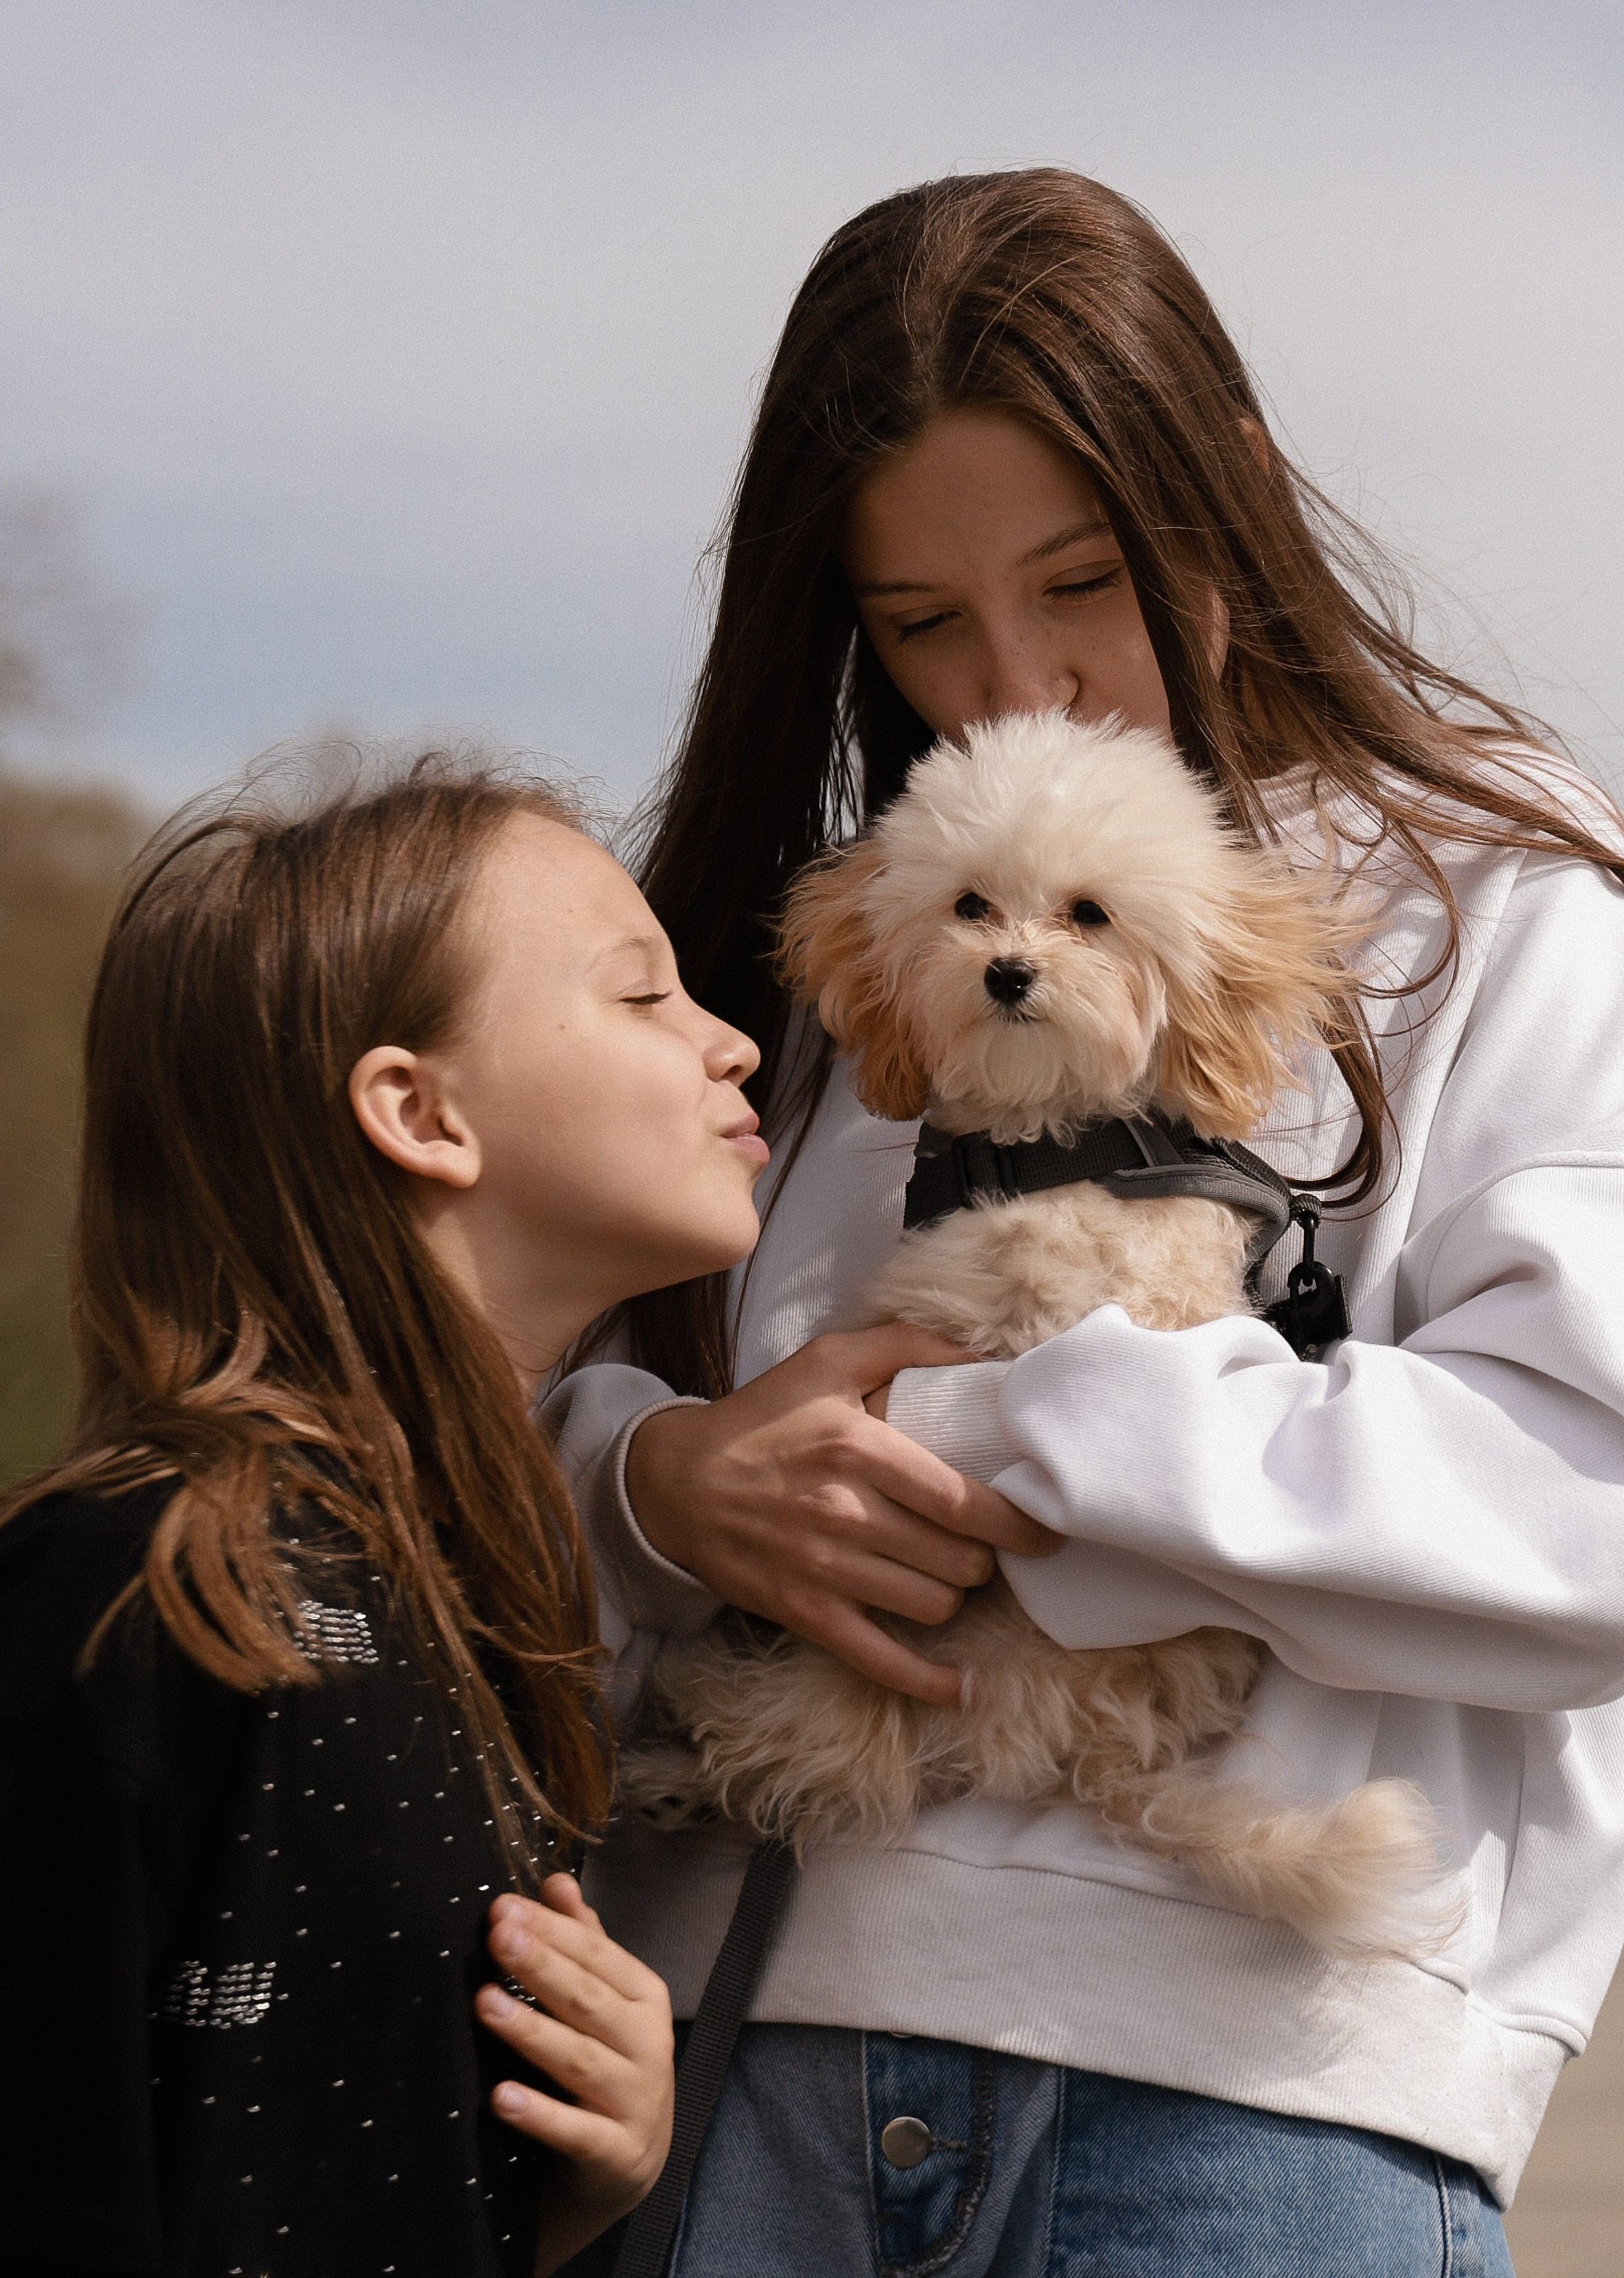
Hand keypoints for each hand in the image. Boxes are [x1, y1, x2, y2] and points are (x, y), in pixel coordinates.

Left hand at [476, 1875, 673, 2275]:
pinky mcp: (616, 2154)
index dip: (551, 1930)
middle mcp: (648, 2044)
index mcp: (644, 1998)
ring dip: (531, 2031)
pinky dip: (539, 2115)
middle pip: (586, 2000)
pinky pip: (574, 2132)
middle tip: (497, 1938)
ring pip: (579, 2061)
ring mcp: (635, 2101)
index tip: (502, 1908)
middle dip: (540, 1966)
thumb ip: (583, 1942)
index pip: (596, 1955)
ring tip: (486, 2004)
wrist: (628, 2162)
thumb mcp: (605, 2000)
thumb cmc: (609, 2062)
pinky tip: (501, 2097)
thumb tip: (556, 1881)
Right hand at [625, 1324, 1060, 1704]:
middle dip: (983, 1557)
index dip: (1018, 1524)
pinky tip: (965, 1687)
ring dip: (954, 1595)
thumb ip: (906, 1342)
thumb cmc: (762, 1417)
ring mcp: (825, 1569)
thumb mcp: (828, 1360)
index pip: (964, 1502)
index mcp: (859, 1448)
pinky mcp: (806, 1613)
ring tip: (950, 1575)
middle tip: (980, 1544)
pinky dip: (930, 1682)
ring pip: (933, 1606)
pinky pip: (883, 1661)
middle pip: (958, 1560)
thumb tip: (980, 1350)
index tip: (1046, 1530)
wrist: (676, 1481)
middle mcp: (845, 1513)